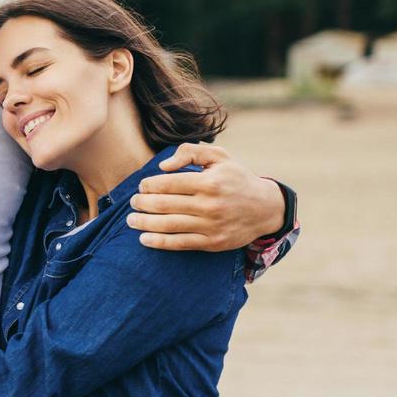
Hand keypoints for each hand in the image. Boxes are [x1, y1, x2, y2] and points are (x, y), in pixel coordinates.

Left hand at [127, 143, 284, 251]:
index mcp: (209, 182)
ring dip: (145, 223)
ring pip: (169, 225)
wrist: (266, 208)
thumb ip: (189, 152)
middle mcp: (210, 204)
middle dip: (142, 204)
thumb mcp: (219, 156)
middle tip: (132, 203)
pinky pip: (180, 244)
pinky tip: (144, 239)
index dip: (149, 186)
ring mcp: (211, 225)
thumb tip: (162, 166)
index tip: (141, 186)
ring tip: (131, 220)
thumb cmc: (236, 178)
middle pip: (165, 205)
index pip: (169, 184)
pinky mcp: (213, 243)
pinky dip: (159, 242)